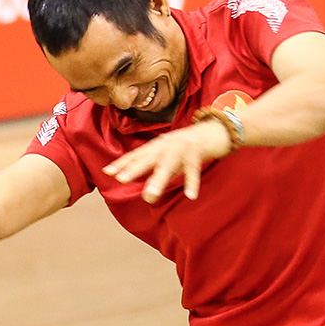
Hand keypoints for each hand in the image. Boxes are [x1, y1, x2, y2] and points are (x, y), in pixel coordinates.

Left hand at [103, 119, 233, 203]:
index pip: (137, 154)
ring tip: (149, 196)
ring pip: (168, 165)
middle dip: (134, 168)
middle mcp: (167, 145)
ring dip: (158, 180)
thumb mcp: (170, 155)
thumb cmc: (190, 146)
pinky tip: (191, 197)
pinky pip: (194, 170)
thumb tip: (145, 191)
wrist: (216, 129)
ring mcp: (182, 147)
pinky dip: (192, 183)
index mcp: (158, 145)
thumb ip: (157, 168)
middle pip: (148, 158)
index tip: (107, 172)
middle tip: (121, 180)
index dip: (123, 162)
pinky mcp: (198, 152)